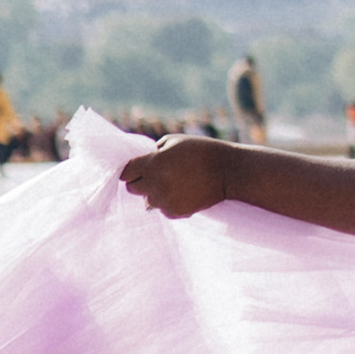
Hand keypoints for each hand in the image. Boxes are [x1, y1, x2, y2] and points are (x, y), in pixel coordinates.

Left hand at [120, 135, 238, 222]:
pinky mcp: (176, 212)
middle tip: (156, 175)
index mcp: (152, 164)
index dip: (130, 170)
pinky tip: (183, 193)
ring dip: (155, 193)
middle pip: (132, 189)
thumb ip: (154, 151)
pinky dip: (169, 203)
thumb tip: (144, 161)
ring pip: (148, 201)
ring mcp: (165, 201)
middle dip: (140, 182)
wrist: (228, 171)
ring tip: (174, 184)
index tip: (136, 169)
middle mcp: (155, 184)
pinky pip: (163, 210)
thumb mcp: (175, 141)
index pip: (125, 173)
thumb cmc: (202, 151)